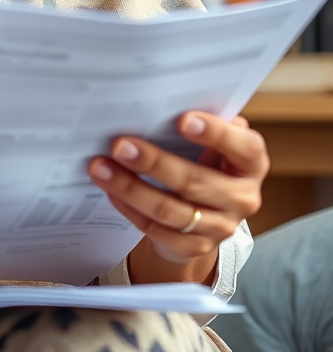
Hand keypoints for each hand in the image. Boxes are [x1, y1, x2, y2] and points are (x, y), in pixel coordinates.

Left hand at [88, 112, 267, 272]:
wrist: (205, 213)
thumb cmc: (202, 160)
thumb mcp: (208, 142)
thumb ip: (195, 125)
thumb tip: (155, 105)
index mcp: (250, 164)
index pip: (243, 148)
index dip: (216, 133)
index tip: (183, 119)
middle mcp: (242, 198)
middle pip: (195, 182)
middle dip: (153, 162)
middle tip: (119, 145)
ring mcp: (221, 227)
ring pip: (170, 210)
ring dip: (130, 187)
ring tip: (100, 167)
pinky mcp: (196, 247)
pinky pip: (157, 230)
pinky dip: (130, 208)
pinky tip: (110, 190)